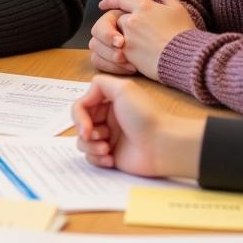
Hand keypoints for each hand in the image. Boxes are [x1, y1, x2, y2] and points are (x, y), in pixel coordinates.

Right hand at [72, 75, 204, 178]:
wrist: (163, 145)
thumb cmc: (144, 117)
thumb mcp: (123, 88)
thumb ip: (99, 83)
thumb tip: (86, 98)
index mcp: (108, 102)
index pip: (80, 107)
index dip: (79, 118)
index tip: (86, 129)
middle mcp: (106, 119)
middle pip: (79, 125)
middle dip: (86, 133)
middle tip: (101, 137)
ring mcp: (108, 138)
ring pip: (82, 142)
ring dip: (91, 147)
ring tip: (107, 150)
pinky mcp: (110, 155)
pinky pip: (91, 158)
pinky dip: (97, 159)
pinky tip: (111, 159)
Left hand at [97, 0, 195, 80]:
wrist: (187, 58)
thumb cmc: (184, 33)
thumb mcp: (177, 8)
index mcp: (144, 6)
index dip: (111, 1)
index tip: (103, 4)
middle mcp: (132, 20)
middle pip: (118, 19)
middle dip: (122, 25)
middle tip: (132, 34)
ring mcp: (127, 37)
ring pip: (114, 35)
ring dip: (119, 39)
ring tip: (133, 47)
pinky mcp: (126, 54)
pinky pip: (115, 51)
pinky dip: (121, 53)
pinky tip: (133, 58)